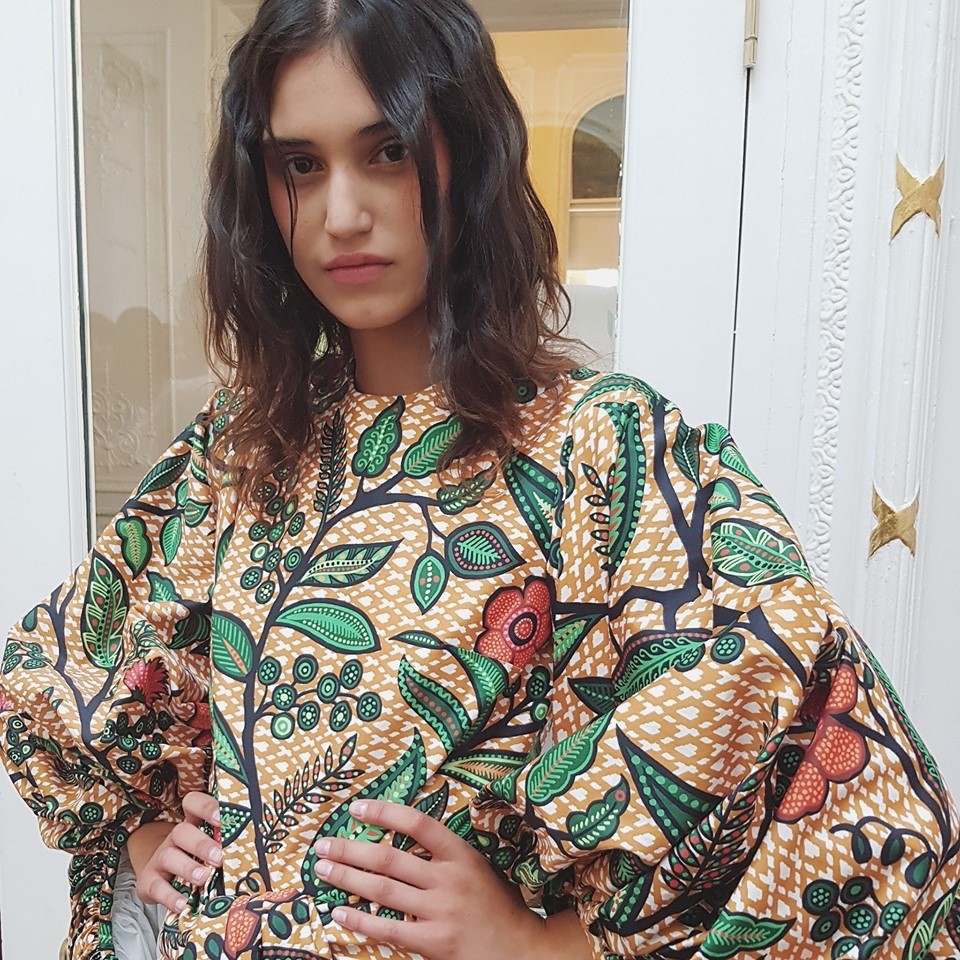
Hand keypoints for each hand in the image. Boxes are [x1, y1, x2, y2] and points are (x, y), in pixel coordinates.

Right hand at [129, 790, 222, 913]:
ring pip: (168, 856)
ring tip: (204, 878)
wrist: (159, 877)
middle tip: (219, 857)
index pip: (193, 803)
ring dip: (187, 867)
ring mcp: (160, 858)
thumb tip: (263, 848)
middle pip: (182, 831)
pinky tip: (183, 905)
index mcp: (193, 824)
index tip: (222, 818)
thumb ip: (228, 844)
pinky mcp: (149, 882)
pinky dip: (170, 897)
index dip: (205, 807)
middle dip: (201, 844)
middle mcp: (175, 838)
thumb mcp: (210, 847)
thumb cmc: (196, 859)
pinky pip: (157, 887)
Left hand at [313, 799, 545, 959]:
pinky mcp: (433, 942)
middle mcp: (448, 879)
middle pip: (389, 858)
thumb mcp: (476, 867)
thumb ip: (444, 854)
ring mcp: (440, 912)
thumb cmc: (496, 904)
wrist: (520, 950)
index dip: (385, 812)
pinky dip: (360, 920)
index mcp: (461, 854)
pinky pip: (388, 928)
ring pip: (382, 890)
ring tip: (322, 869)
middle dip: (350, 849)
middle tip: (322, 843)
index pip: (418, 823)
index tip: (356, 807)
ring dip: (347, 878)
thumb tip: (399, 833)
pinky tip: (339, 912)